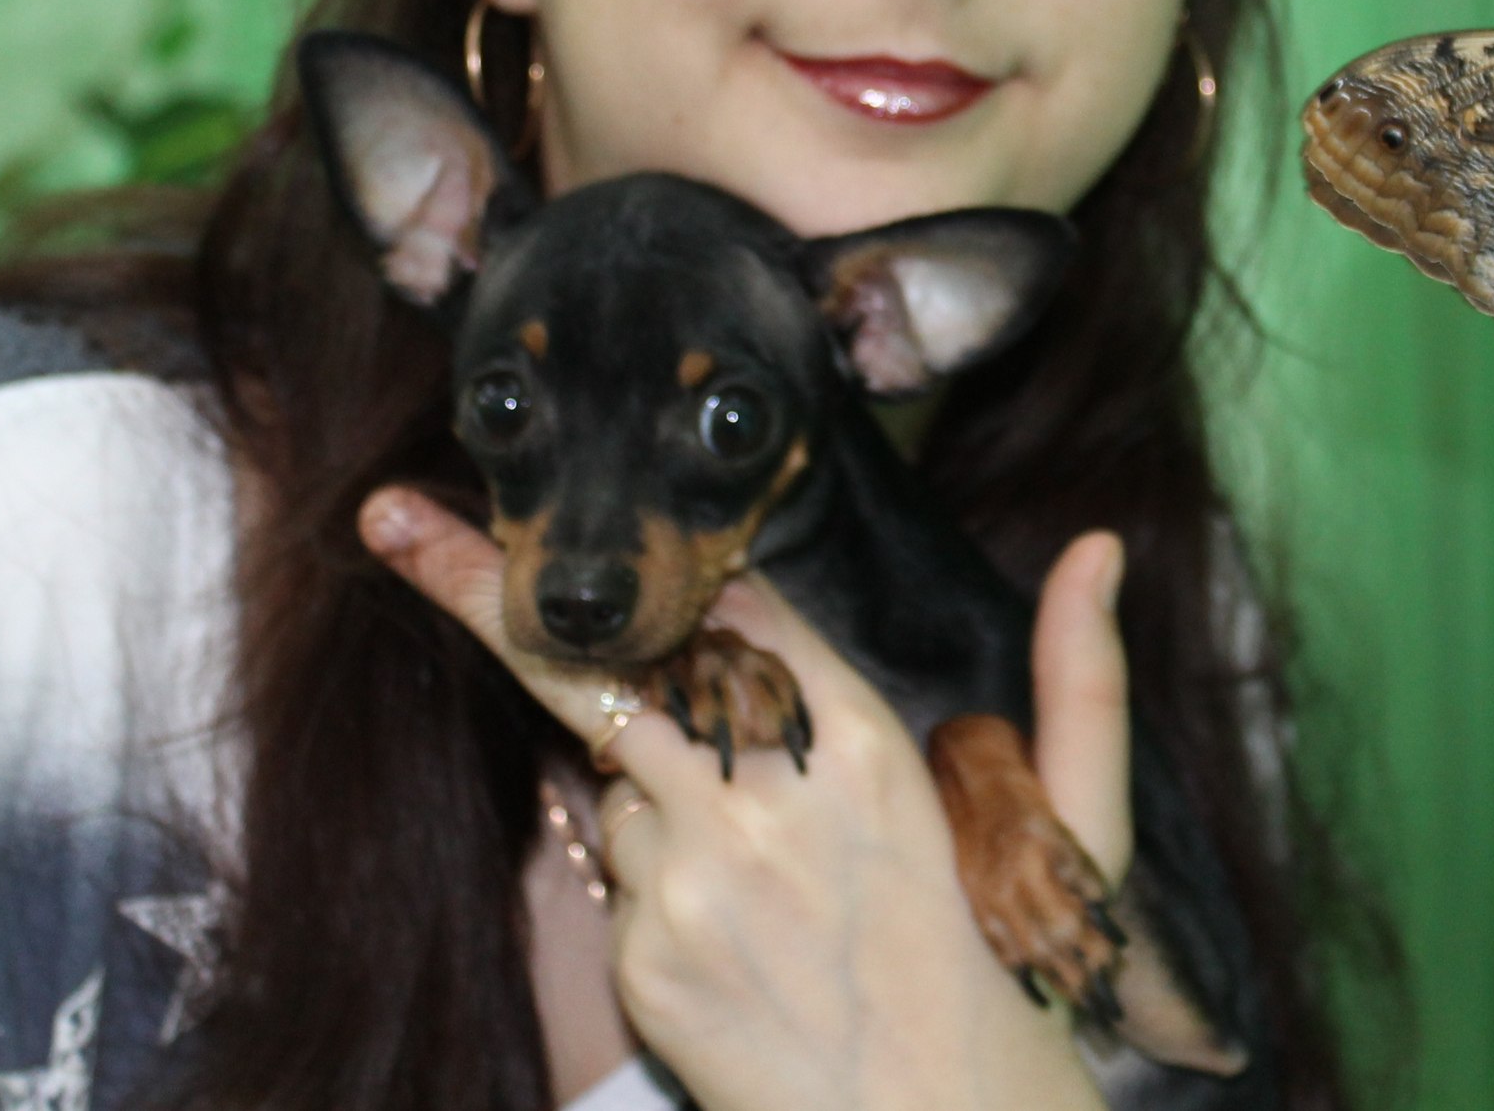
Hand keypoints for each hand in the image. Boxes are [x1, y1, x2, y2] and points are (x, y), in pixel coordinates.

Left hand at [360, 485, 1127, 1110]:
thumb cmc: (1011, 980)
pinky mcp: (654, 957)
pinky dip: (660, 879)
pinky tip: (741, 940)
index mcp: (871, 750)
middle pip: (610, 665)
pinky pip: (621, 870)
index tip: (572, 514)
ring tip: (764, 877)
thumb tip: (1103, 548)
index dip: (673, 566)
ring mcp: (700, 881)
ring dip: (656, 791)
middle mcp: (771, 799)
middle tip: (389, 517)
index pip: (741, 608)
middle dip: (483, 588)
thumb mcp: (1079, 830)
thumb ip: (1081, 680)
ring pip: (618, 776)